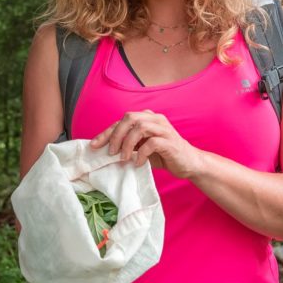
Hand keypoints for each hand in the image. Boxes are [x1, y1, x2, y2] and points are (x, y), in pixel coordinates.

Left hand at [88, 110, 202, 179]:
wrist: (189, 164)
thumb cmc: (163, 155)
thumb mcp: (141, 148)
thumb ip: (127, 144)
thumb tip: (104, 149)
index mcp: (146, 118)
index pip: (121, 121)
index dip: (106, 133)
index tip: (94, 145)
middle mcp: (155, 119)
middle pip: (129, 118)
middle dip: (116, 135)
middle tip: (110, 152)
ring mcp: (164, 129)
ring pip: (140, 127)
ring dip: (127, 144)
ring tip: (123, 158)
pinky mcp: (170, 141)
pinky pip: (152, 143)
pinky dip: (141, 153)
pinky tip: (138, 163)